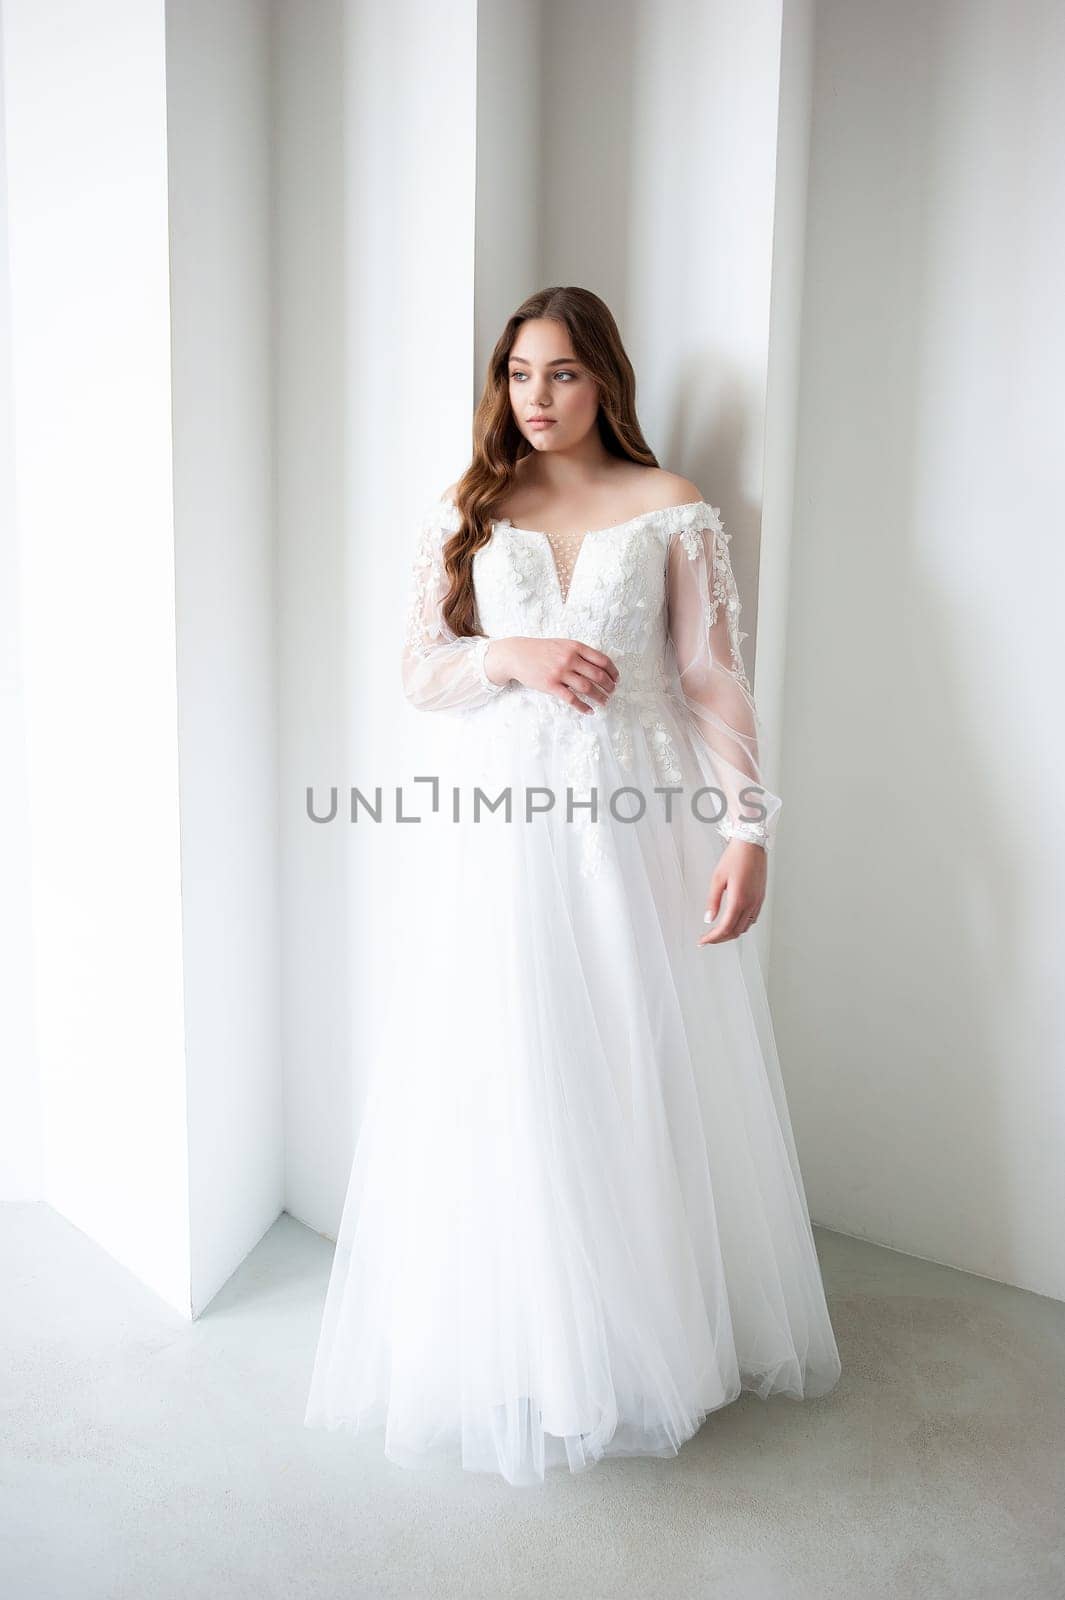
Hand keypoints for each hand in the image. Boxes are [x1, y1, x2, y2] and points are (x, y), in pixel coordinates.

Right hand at [486, 637, 618, 711]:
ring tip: (605, 702)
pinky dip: (583, 706)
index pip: (602, 660)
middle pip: (598, 675)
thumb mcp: (563, 644)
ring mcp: (560, 672)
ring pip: (587, 688)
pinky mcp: (551, 685)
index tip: (616, 679)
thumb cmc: (541, 650)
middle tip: (612, 692)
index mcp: (575, 647)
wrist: (517, 654)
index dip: (613, 671)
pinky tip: (589, 711)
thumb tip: (599, 665)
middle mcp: (570, 659)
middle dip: (609, 686)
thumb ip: (580, 652)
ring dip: (599, 697)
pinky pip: (571, 699)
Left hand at [698, 839, 766, 944]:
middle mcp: (751, 904)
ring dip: (731, 933)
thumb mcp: (717, 879)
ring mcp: (758, 902)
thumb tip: (708, 919)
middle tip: (707, 939)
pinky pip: (752, 919)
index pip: (725, 928)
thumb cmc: (734, 858)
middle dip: (720, 938)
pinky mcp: (760, 898)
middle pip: (735, 931)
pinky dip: (741, 925)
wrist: (751, 845)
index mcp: (739, 900)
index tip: (703, 941)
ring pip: (745, 927)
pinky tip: (733, 922)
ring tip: (718, 933)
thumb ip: (713, 901)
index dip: (713, 938)